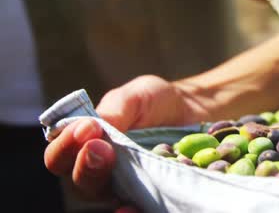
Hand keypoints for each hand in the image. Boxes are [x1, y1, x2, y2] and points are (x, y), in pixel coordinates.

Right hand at [44, 75, 208, 203]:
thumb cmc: (157, 102)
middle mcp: (103, 175)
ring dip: (110, 190)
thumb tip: (91, 126)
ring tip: (117, 176)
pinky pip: (142, 209)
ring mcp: (129, 190)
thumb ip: (114, 109)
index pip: (61, 157)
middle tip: (102, 149)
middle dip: (87, 168)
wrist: (198, 110)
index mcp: (87, 148)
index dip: (66, 146)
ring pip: (109, 201)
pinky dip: (136, 210)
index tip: (85, 128)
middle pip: (82, 185)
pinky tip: (135, 205)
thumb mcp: (135, 96)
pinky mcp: (155, 199)